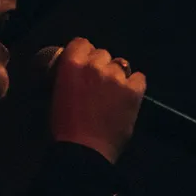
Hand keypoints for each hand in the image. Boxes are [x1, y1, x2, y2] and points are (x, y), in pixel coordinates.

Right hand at [48, 38, 146, 163]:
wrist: (84, 152)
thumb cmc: (64, 129)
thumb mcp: (56, 96)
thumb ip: (67, 78)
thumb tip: (75, 75)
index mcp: (71, 64)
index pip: (81, 43)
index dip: (83, 54)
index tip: (84, 65)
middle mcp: (95, 66)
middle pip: (102, 53)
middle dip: (100, 66)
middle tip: (97, 85)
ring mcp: (116, 77)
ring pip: (120, 64)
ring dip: (116, 76)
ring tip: (112, 94)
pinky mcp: (134, 91)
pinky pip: (139, 78)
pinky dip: (134, 86)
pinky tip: (128, 97)